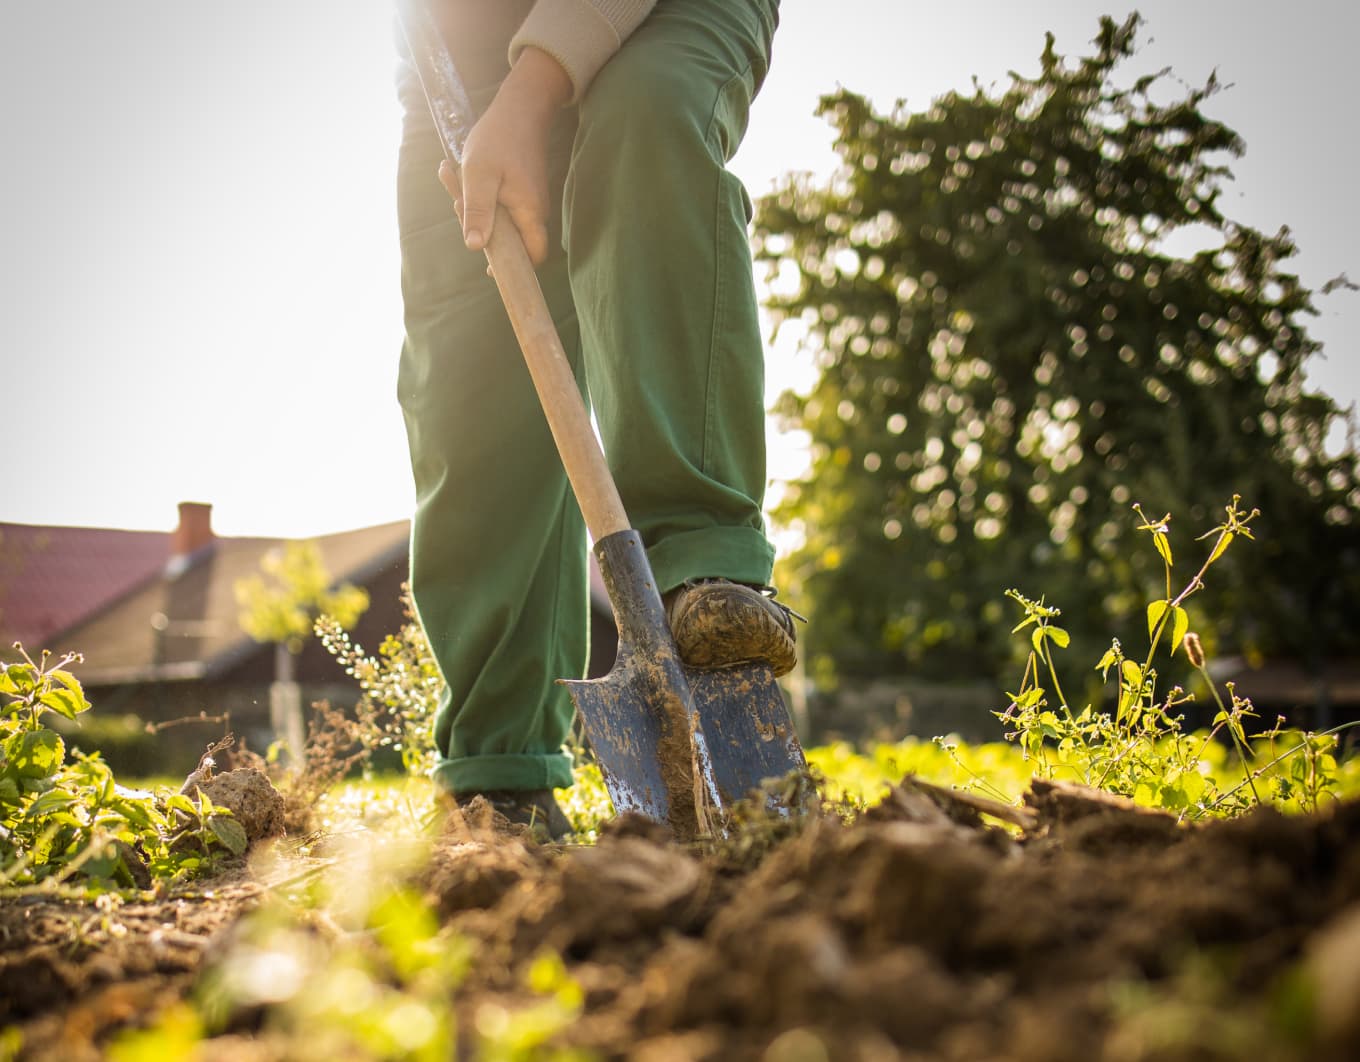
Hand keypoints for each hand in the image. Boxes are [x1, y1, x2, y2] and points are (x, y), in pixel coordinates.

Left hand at [440, 47, 570, 266]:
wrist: (520, 107)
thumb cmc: (499, 139)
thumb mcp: (479, 175)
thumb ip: (477, 212)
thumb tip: (475, 247)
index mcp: (529, 213)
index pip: (532, 256)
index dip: (514, 268)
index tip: (489, 269)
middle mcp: (534, 211)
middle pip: (510, 240)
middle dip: (479, 229)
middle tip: (456, 201)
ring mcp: (527, 200)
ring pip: (499, 220)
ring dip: (472, 207)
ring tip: (452, 178)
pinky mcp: (520, 190)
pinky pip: (497, 203)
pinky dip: (476, 194)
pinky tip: (457, 173)